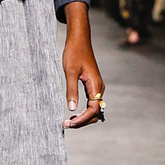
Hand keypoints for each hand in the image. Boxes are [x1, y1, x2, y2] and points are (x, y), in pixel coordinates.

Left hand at [61, 1, 105, 128]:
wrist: (79, 39)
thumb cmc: (74, 53)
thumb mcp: (70, 72)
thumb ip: (71, 90)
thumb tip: (72, 109)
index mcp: (95, 85)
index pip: (93, 109)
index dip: (82, 119)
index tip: (69, 123)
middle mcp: (99, 88)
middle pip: (95, 112)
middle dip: (83, 121)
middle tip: (66, 125)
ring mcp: (96, 87)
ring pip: (94, 109)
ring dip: (84, 117)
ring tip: (69, 121)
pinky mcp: (92, 85)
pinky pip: (92, 103)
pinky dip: (84, 111)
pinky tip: (74, 113)